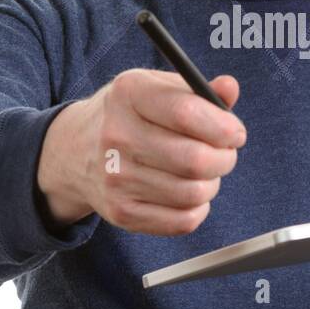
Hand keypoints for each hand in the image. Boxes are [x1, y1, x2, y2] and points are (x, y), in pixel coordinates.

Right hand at [36, 68, 246, 234]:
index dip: (223, 127)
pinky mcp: (122, 212)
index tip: (235, 132)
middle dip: (224, 158)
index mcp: (129, 94)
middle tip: (224, 154)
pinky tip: (188, 192)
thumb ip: (197, 92)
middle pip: (195, 159)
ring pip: (194, 192)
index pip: (187, 113)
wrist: (75, 151)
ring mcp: (116, 178)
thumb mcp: (156, 89)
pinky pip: (183, 221)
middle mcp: (117, 135)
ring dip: (212, 183)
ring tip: (202, 172)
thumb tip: (229, 88)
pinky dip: (198, 208)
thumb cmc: (130, 115)